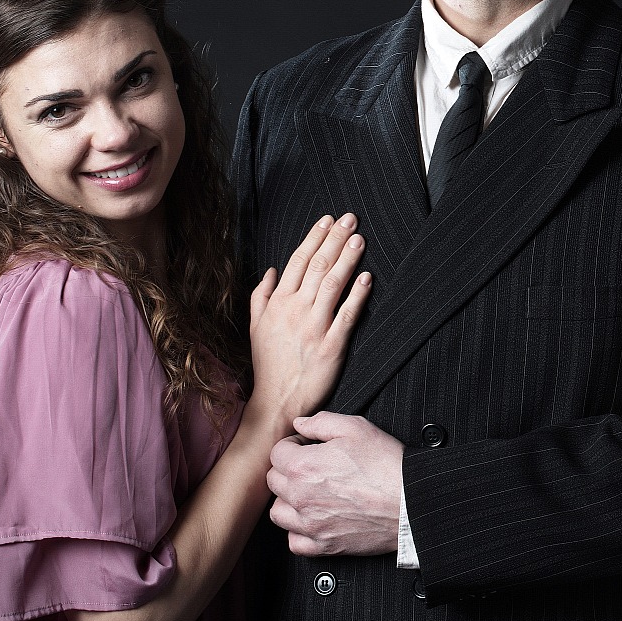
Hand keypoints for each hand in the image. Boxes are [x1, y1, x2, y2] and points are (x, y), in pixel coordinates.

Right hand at [249, 213, 372, 429]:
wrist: (276, 401)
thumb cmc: (268, 364)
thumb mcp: (255, 327)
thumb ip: (260, 296)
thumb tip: (269, 271)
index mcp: (277, 303)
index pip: (298, 261)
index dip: (315, 237)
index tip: (328, 220)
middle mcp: (295, 310)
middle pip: (318, 266)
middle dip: (335, 239)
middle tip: (351, 219)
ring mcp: (314, 327)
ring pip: (333, 285)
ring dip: (348, 259)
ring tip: (359, 239)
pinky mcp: (331, 346)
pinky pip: (347, 316)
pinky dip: (357, 296)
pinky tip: (366, 278)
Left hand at [268, 412, 403, 555]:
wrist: (411, 501)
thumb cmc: (387, 465)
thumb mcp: (356, 428)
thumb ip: (321, 422)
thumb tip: (300, 424)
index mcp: (304, 466)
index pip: (277, 453)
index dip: (293, 444)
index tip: (307, 446)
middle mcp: (302, 497)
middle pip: (274, 481)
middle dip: (288, 469)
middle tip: (311, 466)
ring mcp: (311, 524)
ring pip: (278, 512)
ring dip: (288, 500)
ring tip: (308, 492)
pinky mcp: (323, 545)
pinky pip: (294, 541)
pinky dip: (299, 531)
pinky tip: (313, 518)